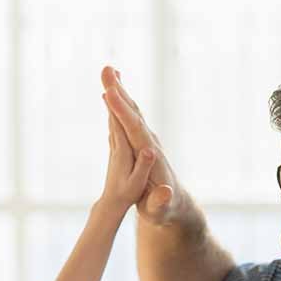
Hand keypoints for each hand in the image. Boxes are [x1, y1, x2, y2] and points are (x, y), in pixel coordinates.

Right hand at [100, 66, 181, 225]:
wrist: (174, 205)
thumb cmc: (164, 210)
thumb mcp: (161, 211)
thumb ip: (161, 202)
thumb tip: (164, 191)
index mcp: (152, 158)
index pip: (135, 130)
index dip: (122, 112)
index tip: (109, 94)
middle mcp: (150, 144)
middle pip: (134, 114)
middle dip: (120, 92)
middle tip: (106, 70)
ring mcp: (146, 141)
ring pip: (132, 112)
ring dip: (120, 92)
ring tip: (108, 71)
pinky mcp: (141, 142)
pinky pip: (128, 118)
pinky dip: (120, 103)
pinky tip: (111, 92)